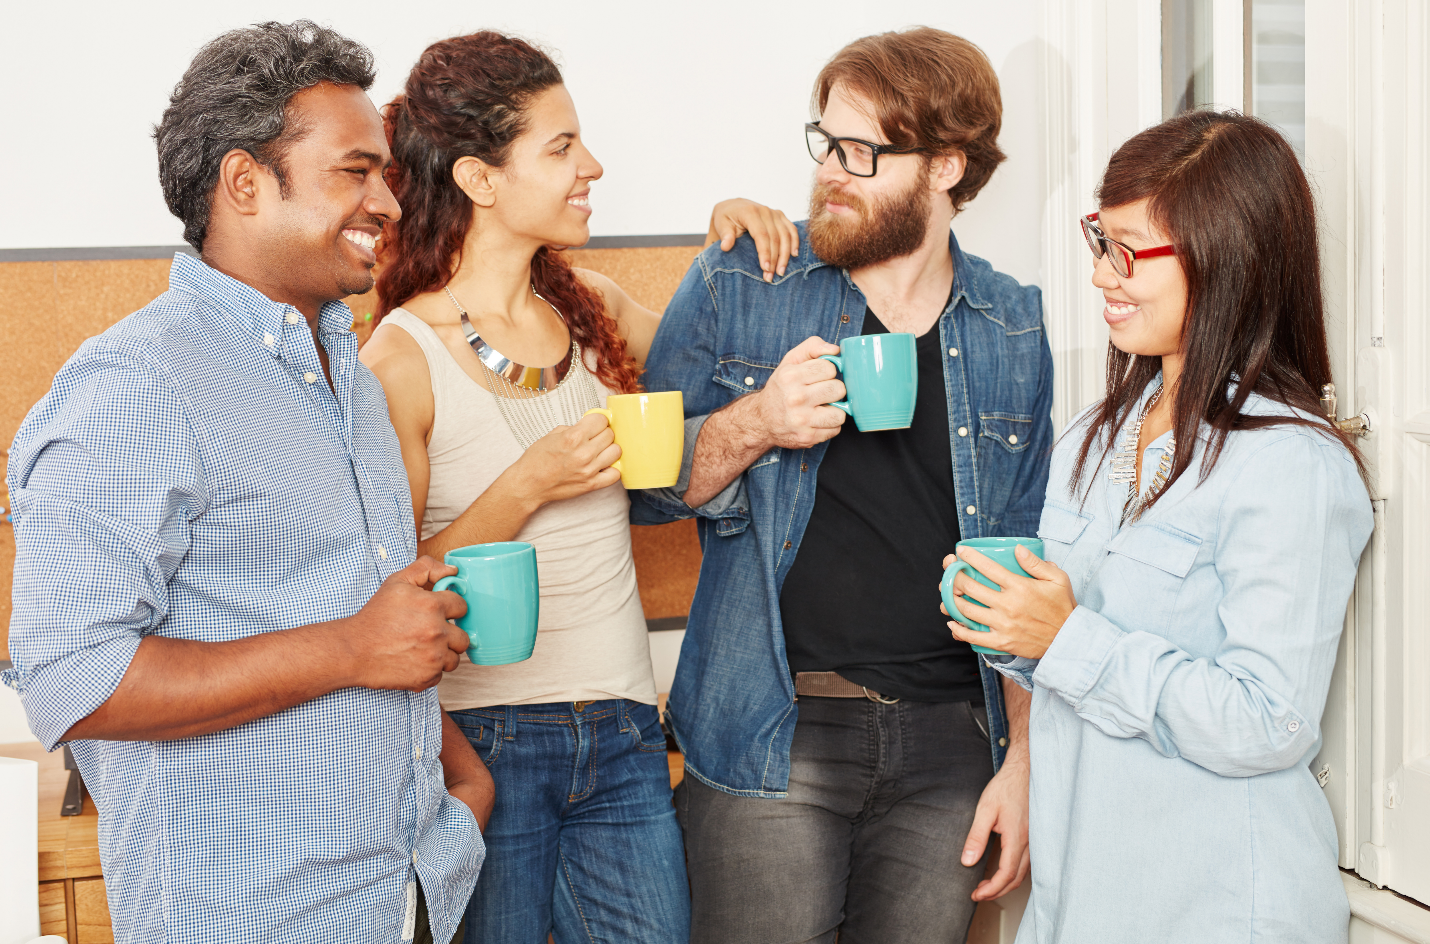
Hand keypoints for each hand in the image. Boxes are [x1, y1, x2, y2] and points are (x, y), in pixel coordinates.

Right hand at [341, 557, 471, 691]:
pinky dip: (430, 669)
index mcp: (432, 606)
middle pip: (463, 636)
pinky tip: (414, 661)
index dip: (450, 609)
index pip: (462, 607)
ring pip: (455, 657)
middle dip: (450, 634)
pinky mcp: (427, 677)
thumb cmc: (375, 617)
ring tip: (422, 648)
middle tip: (430, 633)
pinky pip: (441, 674)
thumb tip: (453, 571)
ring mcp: (434, 657)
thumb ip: (426, 569)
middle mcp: (437, 632)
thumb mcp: (397, 582)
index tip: (439, 613)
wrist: (354, 650)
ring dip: (443, 654)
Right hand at [515, 411, 623, 504]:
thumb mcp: (552, 435)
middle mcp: (584, 453)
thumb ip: (573, 428)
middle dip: (603, 433)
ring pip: (616, 451)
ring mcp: (589, 470)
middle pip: (610, 434)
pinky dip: (612, 469)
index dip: (598, 420)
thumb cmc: (536, 460)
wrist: (528, 484)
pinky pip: (615, 474)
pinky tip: (603, 466)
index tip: (594, 424)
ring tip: (600, 451)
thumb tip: (589, 426)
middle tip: (594, 437)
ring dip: (609, 449)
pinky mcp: (591, 485)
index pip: (601, 420)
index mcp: (573, 437)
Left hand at [706, 198, 799, 281]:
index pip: (761, 235)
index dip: (765, 252)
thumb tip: (725, 247)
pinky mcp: (780, 216)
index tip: (765, 268)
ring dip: (785, 255)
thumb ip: (725, 236)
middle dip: (774, 259)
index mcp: (750, 212)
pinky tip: (794, 255)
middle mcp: (765, 211)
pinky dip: (794, 242)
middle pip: (775, 237)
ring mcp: (774, 213)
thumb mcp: (721, 225)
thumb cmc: (726, 218)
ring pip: (786, 235)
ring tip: (781, 272)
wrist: (733, 207)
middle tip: (770, 277)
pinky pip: (791, 229)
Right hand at [739, 336, 847, 449]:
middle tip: (822, 394)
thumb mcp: (790, 362)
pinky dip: (829, 426)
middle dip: (833, 391)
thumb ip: (812, 347)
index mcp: (790, 376)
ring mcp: (801, 420)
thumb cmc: (781, 388)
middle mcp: (795, 398)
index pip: (829, 368)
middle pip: (838, 389)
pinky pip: (835, 429)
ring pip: (840, 413)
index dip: (828, 372)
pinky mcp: (807, 437)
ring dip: (834, 410)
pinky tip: (817, 421)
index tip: (819, 377)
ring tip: (822, 408)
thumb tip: (835, 350)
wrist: (762, 420)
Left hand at [942, 544, 1076, 658]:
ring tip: (945, 593)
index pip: (988, 568)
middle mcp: (1007, 605)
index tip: (960, 551)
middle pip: (970, 587)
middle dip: (953, 576)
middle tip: (948, 570)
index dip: (970, 557)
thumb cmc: (1063, 607)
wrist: (1068, 640)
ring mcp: (1002, 625)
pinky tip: (952, 621)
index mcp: (1019, 587)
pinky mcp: (1001, 642)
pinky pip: (973, 636)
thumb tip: (1017, 548)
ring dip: (950, 601)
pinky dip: (958, 629)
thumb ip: (1036, 563)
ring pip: (966, 610)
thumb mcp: (1057, 579)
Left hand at [962, 749, 1029, 900]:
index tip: (976, 894)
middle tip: (979, 893)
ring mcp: (1035, 840)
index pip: (1005, 874)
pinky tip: (1003, 869)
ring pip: (1024, 872)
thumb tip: (967, 861)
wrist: (1025, 770)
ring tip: (988, 885)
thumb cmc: (1006, 787)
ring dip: (1006, 883)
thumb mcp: (985, 809)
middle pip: (1016, 879)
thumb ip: (976, 836)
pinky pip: (1029, 862)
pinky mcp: (1036, 836)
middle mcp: (1030, 843)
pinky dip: (1015, 872)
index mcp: (1017, 838)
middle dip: (997, 891)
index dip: (991, 889)